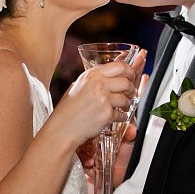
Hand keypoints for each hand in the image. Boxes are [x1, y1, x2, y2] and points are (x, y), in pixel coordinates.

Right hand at [77, 70, 148, 186]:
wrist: (63, 128)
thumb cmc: (68, 110)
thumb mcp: (78, 86)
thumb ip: (95, 80)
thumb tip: (113, 76)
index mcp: (92, 75)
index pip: (120, 66)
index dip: (130, 71)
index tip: (132, 76)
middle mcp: (98, 84)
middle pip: (126, 81)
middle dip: (131, 88)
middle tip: (130, 93)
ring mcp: (103, 99)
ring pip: (126, 98)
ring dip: (126, 104)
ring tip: (120, 107)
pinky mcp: (107, 113)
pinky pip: (122, 114)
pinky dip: (120, 117)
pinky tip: (112, 117)